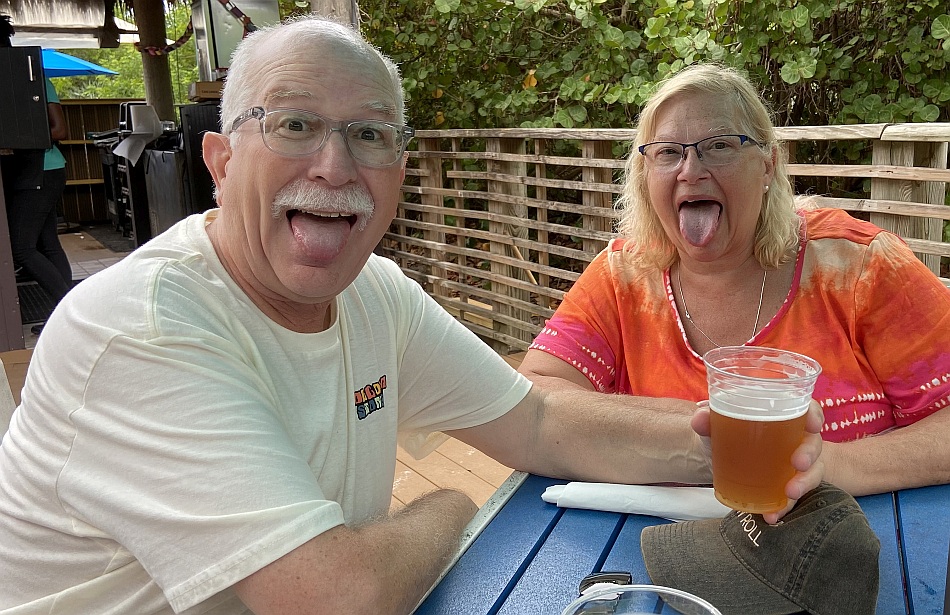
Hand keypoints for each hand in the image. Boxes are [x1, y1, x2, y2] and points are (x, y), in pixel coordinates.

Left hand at [690, 399, 824, 523]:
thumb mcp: (716, 427)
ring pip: (812, 471)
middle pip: (813, 442)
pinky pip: (795, 496)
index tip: (813, 425)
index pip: (808, 410)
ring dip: (804, 483)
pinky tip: (772, 516)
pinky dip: (784, 506)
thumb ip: (707, 420)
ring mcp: (796, 463)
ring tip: (790, 493)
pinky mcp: (790, 484)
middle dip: (810, 453)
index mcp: (783, 417)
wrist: (719, 459)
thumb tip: (700, 418)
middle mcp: (796, 439)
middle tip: (799, 463)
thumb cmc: (727, 434)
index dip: (815, 415)